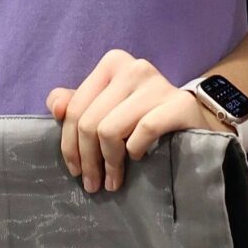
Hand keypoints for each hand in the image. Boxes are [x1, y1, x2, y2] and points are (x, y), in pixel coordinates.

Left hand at [49, 50, 221, 193]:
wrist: (192, 120)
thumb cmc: (142, 115)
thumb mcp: (107, 108)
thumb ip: (77, 105)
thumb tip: (55, 106)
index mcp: (112, 63)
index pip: (75, 108)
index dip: (69, 145)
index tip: (76, 170)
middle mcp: (133, 67)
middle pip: (90, 123)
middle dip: (89, 160)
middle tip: (94, 184)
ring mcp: (157, 83)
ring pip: (110, 130)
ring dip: (110, 164)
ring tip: (113, 181)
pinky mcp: (179, 103)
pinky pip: (142, 131)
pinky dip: (135, 151)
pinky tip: (138, 158)